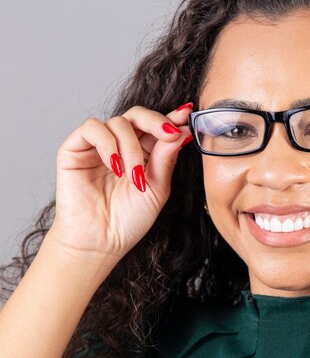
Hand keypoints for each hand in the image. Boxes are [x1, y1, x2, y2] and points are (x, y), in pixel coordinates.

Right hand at [46, 103, 194, 264]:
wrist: (102, 243)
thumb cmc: (129, 220)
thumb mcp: (158, 188)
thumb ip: (167, 158)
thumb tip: (182, 131)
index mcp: (143, 152)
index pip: (156, 126)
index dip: (172, 118)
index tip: (188, 114)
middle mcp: (120, 145)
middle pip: (138, 115)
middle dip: (156, 121)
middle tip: (169, 133)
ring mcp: (97, 146)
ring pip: (119, 122)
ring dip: (132, 147)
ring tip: (134, 176)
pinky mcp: (74, 149)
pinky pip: (92, 128)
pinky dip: (107, 143)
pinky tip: (115, 166)